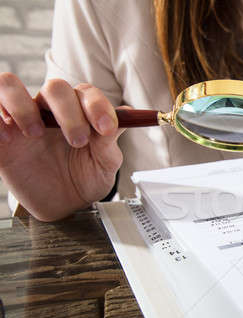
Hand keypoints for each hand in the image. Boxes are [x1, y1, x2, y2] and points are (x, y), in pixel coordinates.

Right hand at [0, 73, 124, 220]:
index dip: (97, 106)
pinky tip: (7, 139)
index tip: (106, 128)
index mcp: (80, 112)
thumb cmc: (85, 179)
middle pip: (54, 87)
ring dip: (23, 106)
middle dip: (69, 112)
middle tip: (78, 141)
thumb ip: (110, 141)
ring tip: (36, 134)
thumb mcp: (104, 164)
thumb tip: (128, 114)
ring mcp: (22, 119)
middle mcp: (50, 110)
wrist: (64, 206)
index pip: (86, 93)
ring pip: (9, 84)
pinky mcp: (0, 135)